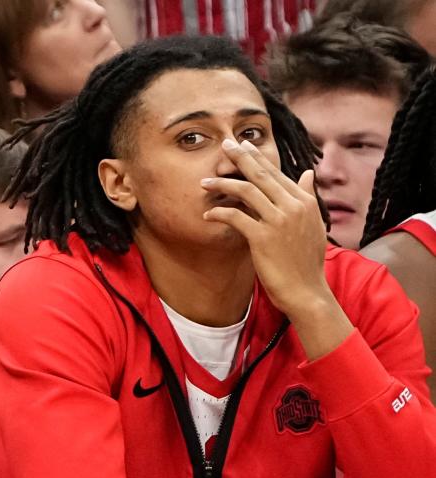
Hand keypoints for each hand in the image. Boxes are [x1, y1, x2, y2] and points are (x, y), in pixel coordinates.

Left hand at [202, 138, 352, 358]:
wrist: (306, 290)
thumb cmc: (305, 260)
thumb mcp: (313, 224)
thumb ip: (307, 197)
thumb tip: (308, 173)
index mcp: (305, 201)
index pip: (276, 173)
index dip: (257, 158)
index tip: (241, 147)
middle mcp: (293, 206)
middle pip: (262, 175)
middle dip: (240, 158)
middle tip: (223, 146)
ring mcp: (279, 221)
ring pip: (247, 191)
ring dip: (223, 184)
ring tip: (205, 182)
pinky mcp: (263, 237)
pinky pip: (236, 217)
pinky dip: (220, 212)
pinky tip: (208, 213)